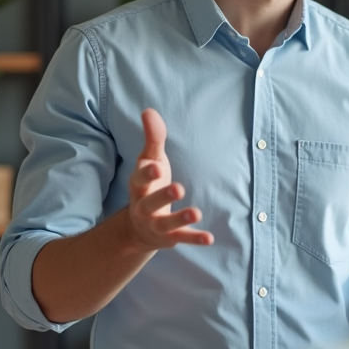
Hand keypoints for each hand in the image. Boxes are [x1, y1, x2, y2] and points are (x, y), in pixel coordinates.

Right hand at [125, 108, 213, 251]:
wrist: (138, 228)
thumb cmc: (149, 185)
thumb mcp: (150, 161)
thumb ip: (152, 138)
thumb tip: (148, 110)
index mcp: (139, 185)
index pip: (139, 178)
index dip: (147, 172)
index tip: (157, 165)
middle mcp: (144, 206)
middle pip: (150, 202)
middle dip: (162, 195)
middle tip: (178, 188)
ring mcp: (156, 223)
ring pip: (165, 223)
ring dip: (180, 218)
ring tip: (196, 212)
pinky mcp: (170, 237)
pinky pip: (181, 238)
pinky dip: (194, 238)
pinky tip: (210, 238)